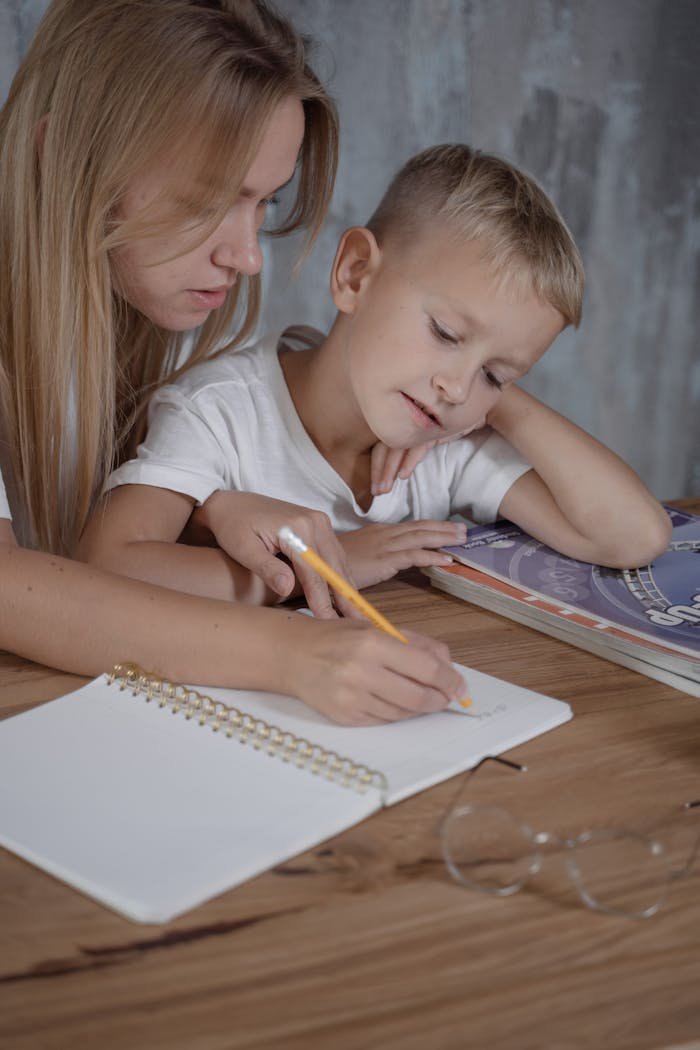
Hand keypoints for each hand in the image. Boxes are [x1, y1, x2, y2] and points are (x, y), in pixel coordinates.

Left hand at [197, 491, 361, 619]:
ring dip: (347, 588)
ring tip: (357, 614)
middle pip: (334, 567)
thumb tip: (286, 588)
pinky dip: (340, 575)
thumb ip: (267, 568)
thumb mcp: (243, 549)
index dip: (322, 601)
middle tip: (361, 624)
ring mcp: (320, 522)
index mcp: (298, 528)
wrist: (233, 503)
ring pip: (339, 561)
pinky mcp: (319, 525)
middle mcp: (315, 522)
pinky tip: (344, 594)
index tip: (329, 623)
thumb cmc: (234, 527)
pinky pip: (334, 554)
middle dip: (346, 598)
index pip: (314, 573)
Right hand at [285, 616, 465, 724]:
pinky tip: (394, 701)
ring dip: (419, 707)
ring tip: (421, 696)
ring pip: (402, 712)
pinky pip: (383, 721)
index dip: (450, 681)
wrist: (291, 655)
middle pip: (418, 697)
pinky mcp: (344, 716)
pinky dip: (396, 713)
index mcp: (371, 642)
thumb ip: (415, 644)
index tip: (459, 686)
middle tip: (446, 697)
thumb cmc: (336, 638)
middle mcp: (360, 671)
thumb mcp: (375, 628)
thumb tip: (448, 664)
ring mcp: (350, 697)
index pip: (426, 669)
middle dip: (439, 699)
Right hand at [339, 520, 466, 588]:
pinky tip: (448, 559)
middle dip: (443, 528)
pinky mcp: (384, 559)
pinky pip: (414, 555)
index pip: (410, 526)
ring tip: (462, 539)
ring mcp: (385, 545)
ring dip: (444, 537)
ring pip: (421, 537)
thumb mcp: (354, 555)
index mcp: (378, 532)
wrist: (314, 566)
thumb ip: (371, 556)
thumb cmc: (329, 564)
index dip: (431, 526)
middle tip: (464, 530)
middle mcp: (384, 534)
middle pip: (419, 527)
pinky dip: (433, 556)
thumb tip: (384, 561)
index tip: (448, 527)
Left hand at [370, 421, 486, 493]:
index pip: (381, 442)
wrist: (470, 403)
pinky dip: (410, 461)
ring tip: (386, 488)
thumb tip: (397, 467)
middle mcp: (405, 416)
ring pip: (399, 446)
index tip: (374, 486)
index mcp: (400, 417)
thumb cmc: (447, 418)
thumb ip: (411, 443)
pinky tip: (404, 475)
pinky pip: (419, 445)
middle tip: (377, 491)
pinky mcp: (434, 425)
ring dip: (391, 469)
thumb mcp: (426, 431)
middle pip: (385, 445)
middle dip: (380, 471)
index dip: (376, 465)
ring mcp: (419, 419)